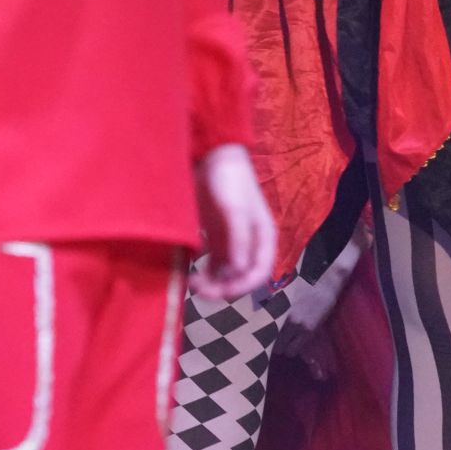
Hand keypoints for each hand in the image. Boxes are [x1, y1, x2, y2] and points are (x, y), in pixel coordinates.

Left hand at [191, 144, 276, 301]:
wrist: (212, 157)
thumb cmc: (230, 181)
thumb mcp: (235, 210)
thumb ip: (239, 240)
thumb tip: (238, 270)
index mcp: (263, 238)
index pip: (259, 273)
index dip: (242, 286)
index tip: (219, 292)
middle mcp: (249, 243)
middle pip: (240, 276)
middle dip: (222, 287)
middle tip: (197, 289)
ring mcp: (230, 240)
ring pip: (224, 271)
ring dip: (211, 281)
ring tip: (190, 282)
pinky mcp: (213, 235)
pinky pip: (210, 261)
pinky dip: (202, 269)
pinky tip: (187, 270)